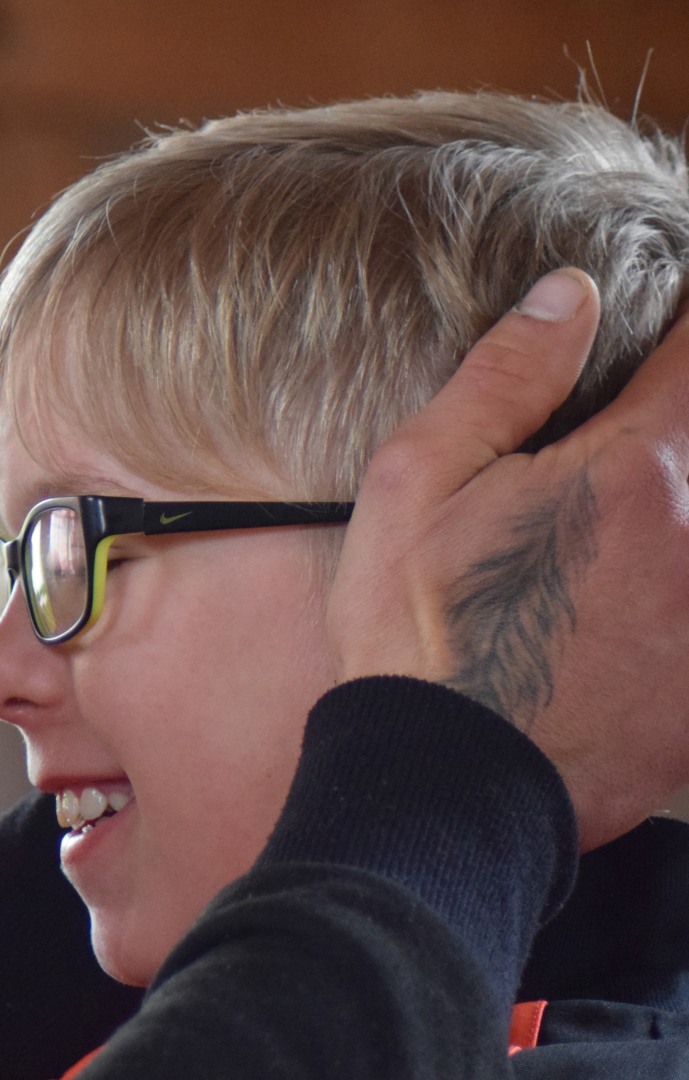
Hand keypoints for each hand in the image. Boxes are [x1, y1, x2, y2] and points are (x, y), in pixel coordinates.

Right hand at [332, 268, 688, 846]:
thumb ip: (503, 378)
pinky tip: (626, 606)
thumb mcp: (416, 484)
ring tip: (604, 546)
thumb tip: (569, 295)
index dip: (681, 328)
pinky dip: (675, 594)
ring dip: (678, 509)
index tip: (663, 330)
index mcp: (640, 467)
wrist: (448, 784)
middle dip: (678, 428)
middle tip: (616, 460)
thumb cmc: (420, 635)